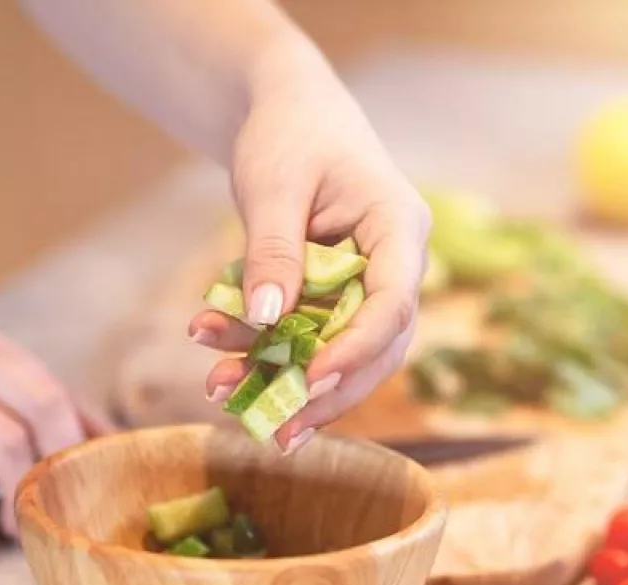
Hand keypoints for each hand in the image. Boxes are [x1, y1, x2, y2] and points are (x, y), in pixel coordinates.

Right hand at [0, 312, 114, 542]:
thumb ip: (1, 393)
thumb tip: (79, 436)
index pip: (54, 384)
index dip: (86, 435)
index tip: (100, 474)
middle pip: (44, 404)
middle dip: (64, 461)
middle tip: (61, 501)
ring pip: (6, 441)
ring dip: (20, 492)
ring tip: (11, 524)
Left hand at [187, 53, 430, 453]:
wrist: (286, 111)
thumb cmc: (287, 132)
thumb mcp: (272, 184)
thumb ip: (273, 250)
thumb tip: (268, 318)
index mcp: (399, 226)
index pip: (394, 303)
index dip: (357, 349)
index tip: (311, 380)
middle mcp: (397, 264)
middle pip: (378, 346)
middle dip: (327, 392)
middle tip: (278, 431)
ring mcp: (370, 284)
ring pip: (345, 352)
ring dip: (290, 383)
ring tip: (227, 400)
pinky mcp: (338, 297)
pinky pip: (314, 339)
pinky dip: (273, 360)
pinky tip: (229, 379)